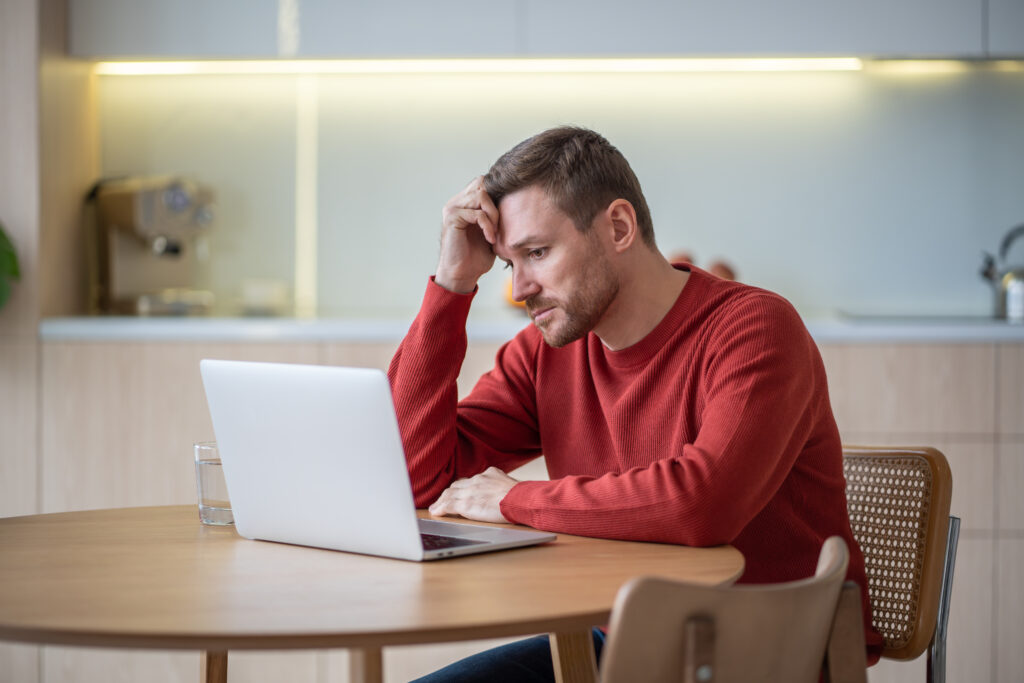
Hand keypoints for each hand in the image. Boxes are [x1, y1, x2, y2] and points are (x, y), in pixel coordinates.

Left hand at [428, 466, 517, 522]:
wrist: (521, 499)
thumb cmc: (523, 497)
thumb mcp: (511, 485)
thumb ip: (502, 486)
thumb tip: (503, 494)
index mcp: (489, 474)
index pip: (470, 480)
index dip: (461, 487)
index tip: (458, 492)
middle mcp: (477, 480)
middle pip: (457, 486)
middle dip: (449, 493)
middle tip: (442, 500)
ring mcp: (471, 491)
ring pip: (450, 494)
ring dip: (441, 501)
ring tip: (435, 507)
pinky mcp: (466, 503)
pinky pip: (448, 505)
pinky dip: (440, 508)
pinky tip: (436, 512)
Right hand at [435, 176, 499, 293]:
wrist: (462, 275)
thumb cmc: (477, 256)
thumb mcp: (491, 231)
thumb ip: (495, 215)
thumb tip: (516, 200)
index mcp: (464, 202)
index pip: (483, 182)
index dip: (497, 193)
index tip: (508, 212)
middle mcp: (456, 202)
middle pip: (482, 183)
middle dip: (496, 202)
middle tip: (501, 224)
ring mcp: (452, 208)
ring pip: (481, 195)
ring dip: (493, 214)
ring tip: (495, 233)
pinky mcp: (452, 218)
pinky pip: (477, 214)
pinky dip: (488, 226)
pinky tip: (490, 240)